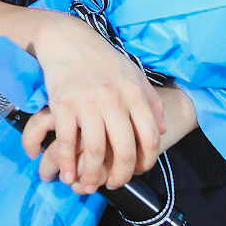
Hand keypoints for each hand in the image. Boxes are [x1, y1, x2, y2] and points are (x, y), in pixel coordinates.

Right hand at [23, 13, 177, 194]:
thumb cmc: (103, 59)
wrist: (68, 39)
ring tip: (89, 185)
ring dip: (92, 174)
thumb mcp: (134, 74)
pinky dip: (67, 163)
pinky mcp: (63, 105)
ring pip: (94, 150)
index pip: (149, 137)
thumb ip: (151, 102)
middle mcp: (114, 99)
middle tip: (115, 185)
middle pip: (123, 149)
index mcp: (135, 93)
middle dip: (120, 175)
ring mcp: (87, 103)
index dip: (146, 161)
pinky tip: (68, 174)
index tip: (139, 171)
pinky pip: (67, 141)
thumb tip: (162, 130)